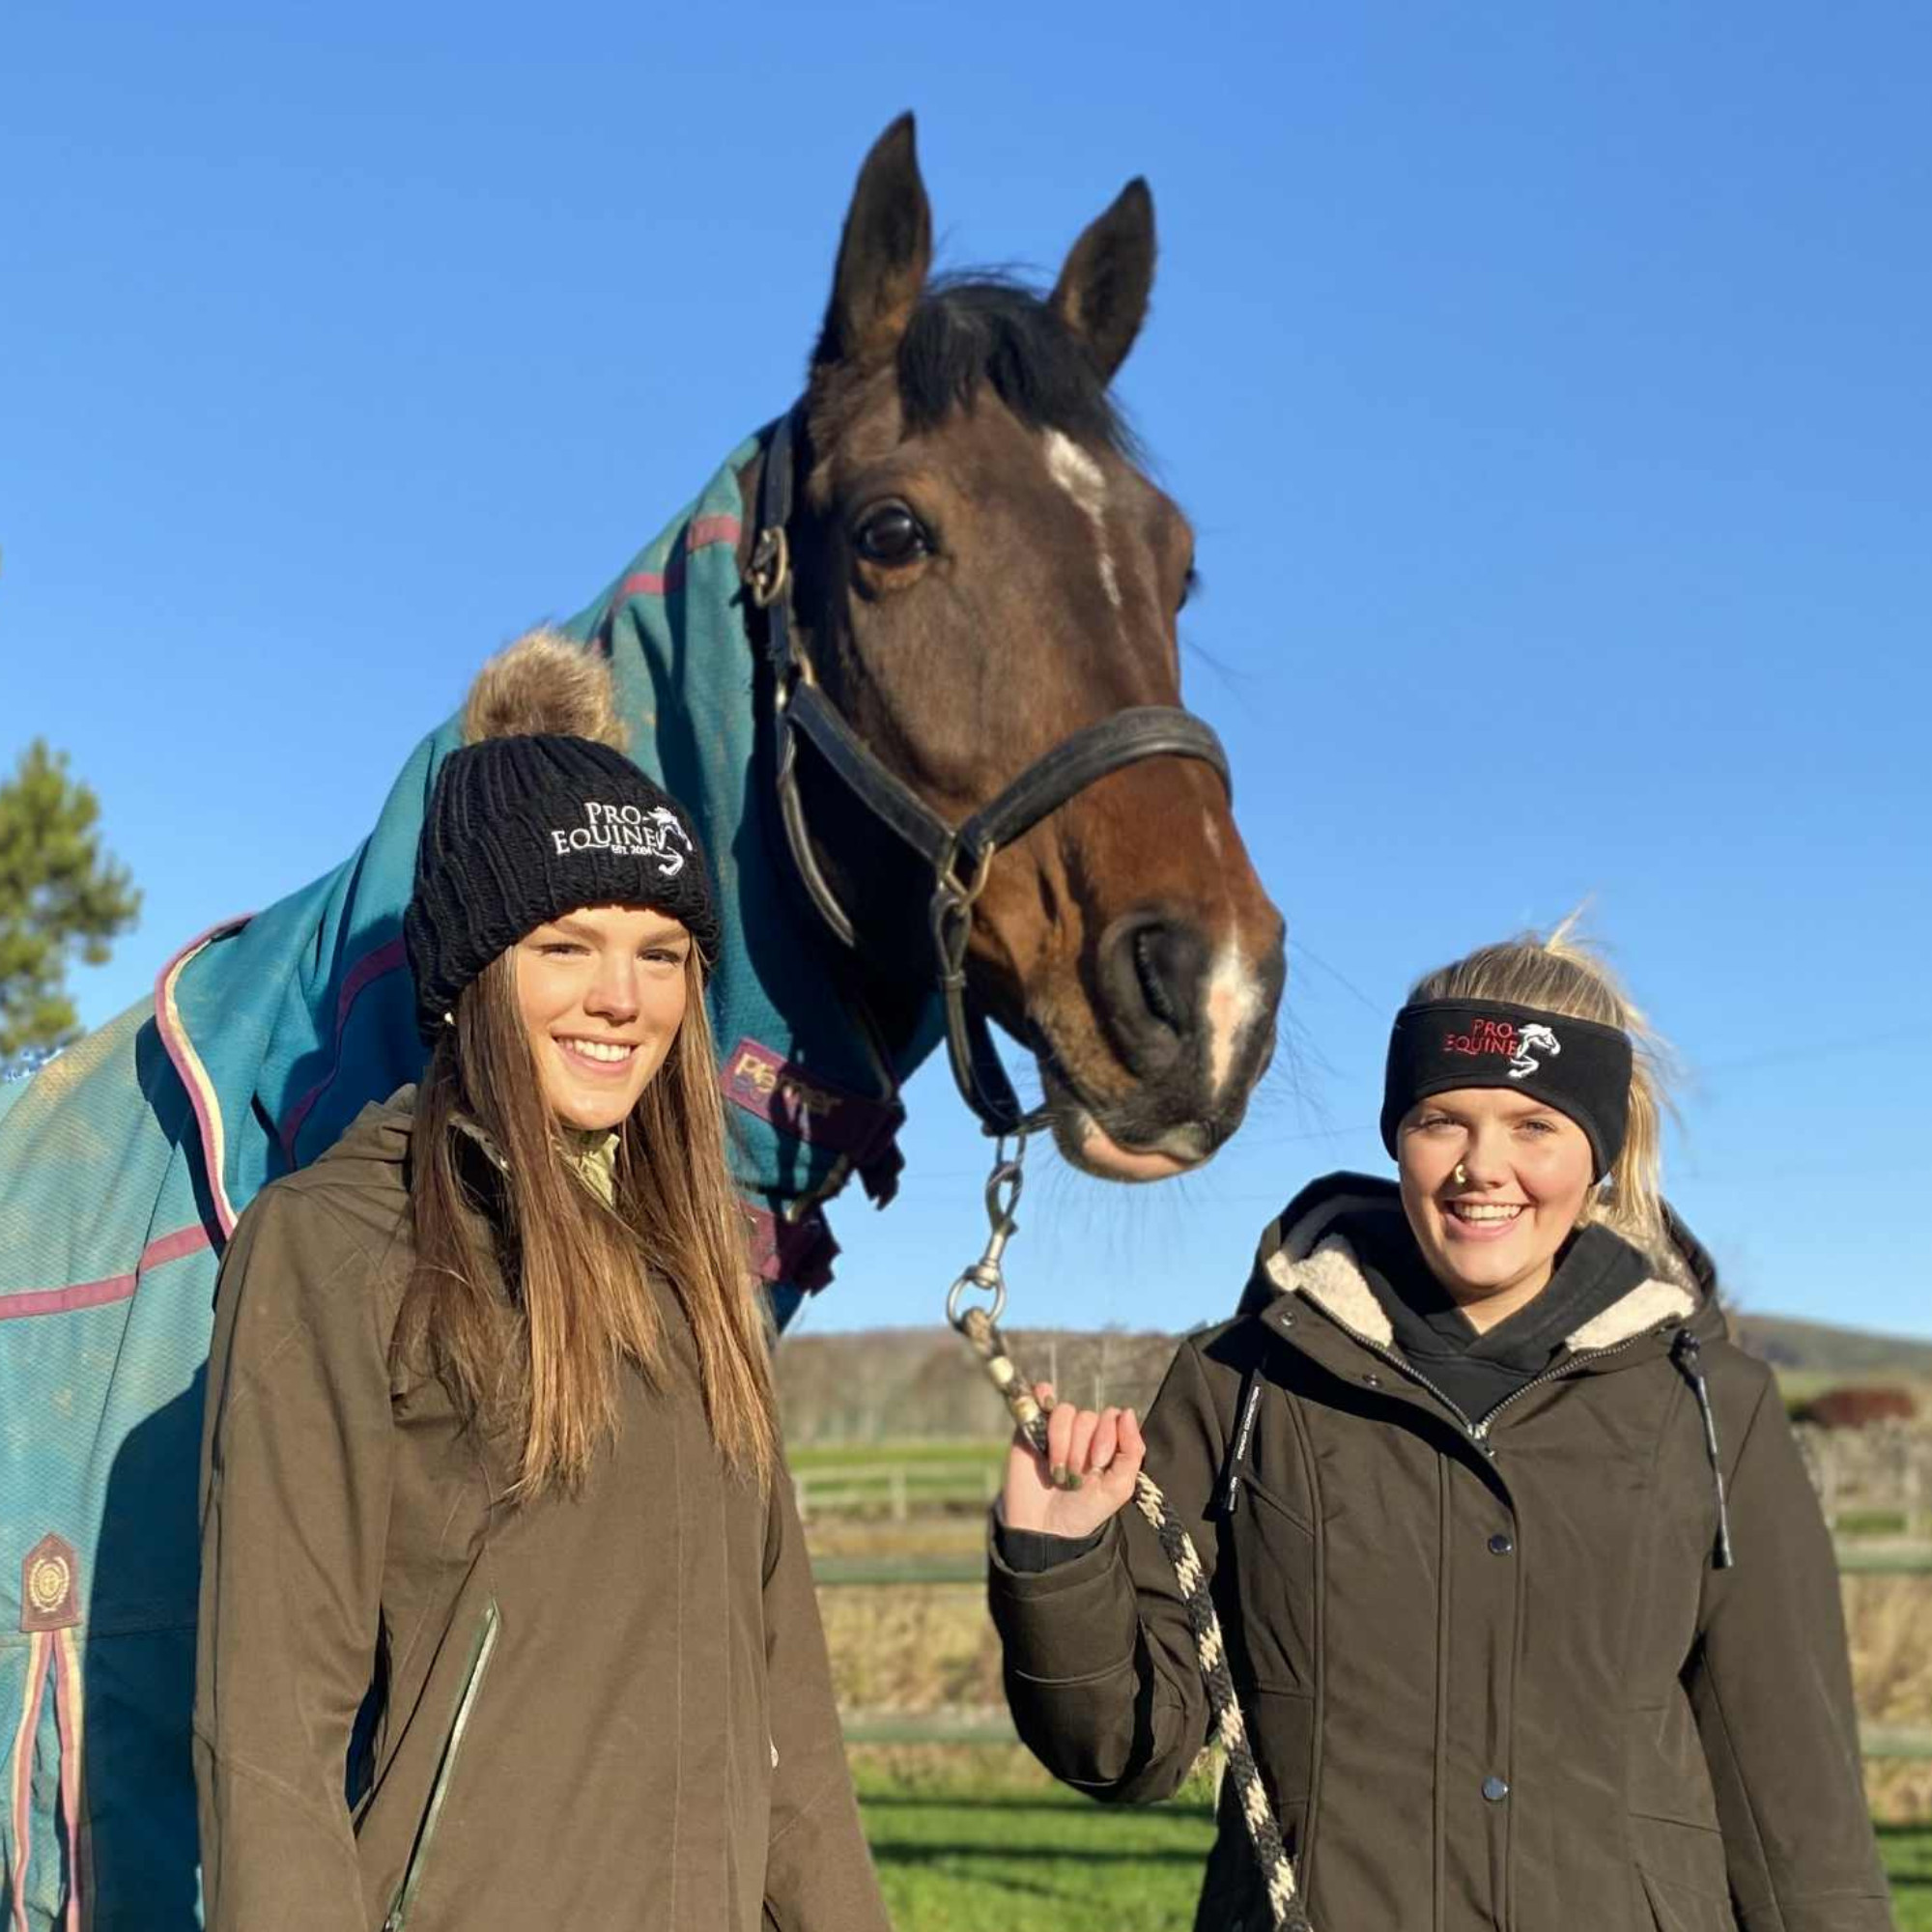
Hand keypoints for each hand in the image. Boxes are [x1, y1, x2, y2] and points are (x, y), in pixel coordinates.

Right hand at [997, 1383, 1144, 1540]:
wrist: (1042, 1527)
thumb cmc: (1083, 1511)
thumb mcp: (1118, 1488)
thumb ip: (1132, 1451)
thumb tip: (1127, 1412)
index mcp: (1107, 1444)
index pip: (1112, 1418)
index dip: (1106, 1437)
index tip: (1097, 1464)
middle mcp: (1083, 1434)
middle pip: (1088, 1417)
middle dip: (1081, 1449)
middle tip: (1074, 1476)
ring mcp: (1056, 1429)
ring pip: (1065, 1412)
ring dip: (1061, 1443)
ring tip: (1057, 1472)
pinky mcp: (1031, 1427)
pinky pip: (1040, 1396)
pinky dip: (1041, 1395)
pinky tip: (1043, 1405)